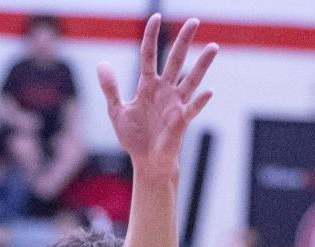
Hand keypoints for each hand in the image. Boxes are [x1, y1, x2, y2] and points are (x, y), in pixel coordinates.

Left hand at [97, 14, 216, 176]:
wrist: (145, 160)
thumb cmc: (134, 136)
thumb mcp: (117, 110)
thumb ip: (110, 88)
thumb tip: (101, 64)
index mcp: (148, 86)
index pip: (149, 56)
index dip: (151, 37)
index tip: (156, 17)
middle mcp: (164, 90)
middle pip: (175, 61)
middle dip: (183, 41)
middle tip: (194, 21)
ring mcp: (175, 104)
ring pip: (190, 80)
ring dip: (202, 65)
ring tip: (213, 47)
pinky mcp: (180, 121)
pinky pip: (192, 109)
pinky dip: (199, 101)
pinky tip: (208, 92)